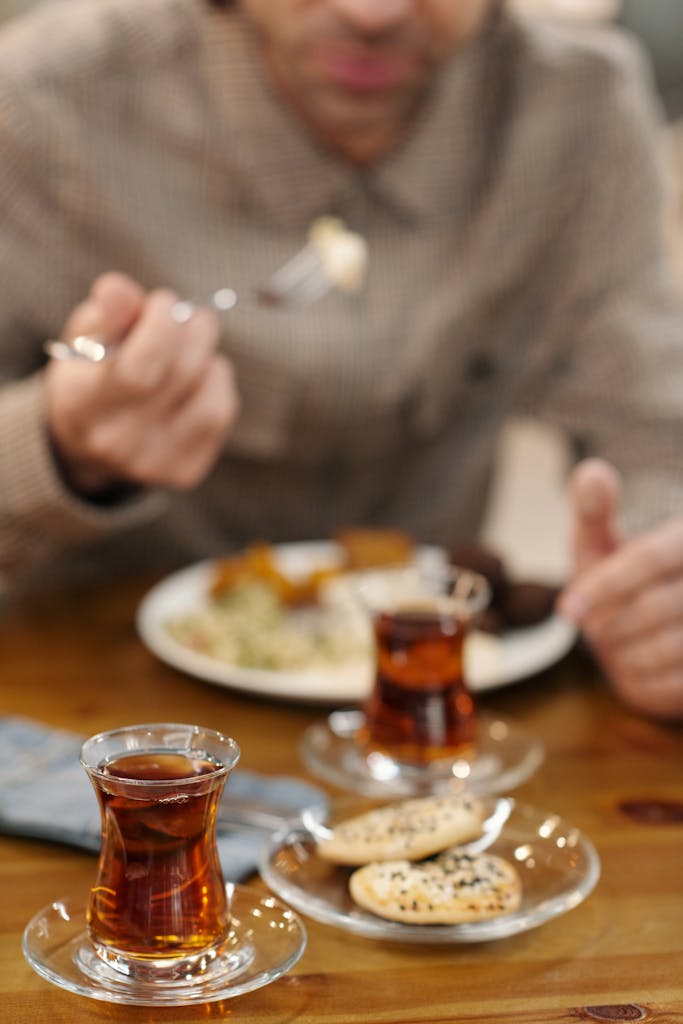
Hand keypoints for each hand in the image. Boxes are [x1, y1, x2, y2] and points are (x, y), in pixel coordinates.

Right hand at [46, 272, 239, 494]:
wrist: (89, 446)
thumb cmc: (91, 377)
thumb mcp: (86, 340)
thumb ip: (106, 314)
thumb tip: (117, 288)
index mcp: (83, 405)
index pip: (139, 369)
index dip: (162, 327)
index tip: (163, 302)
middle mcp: (119, 441)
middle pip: (181, 376)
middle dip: (194, 331)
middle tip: (191, 316)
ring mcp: (154, 463)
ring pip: (210, 397)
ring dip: (210, 360)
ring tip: (193, 348)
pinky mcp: (184, 472)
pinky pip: (221, 416)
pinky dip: (217, 386)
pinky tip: (199, 378)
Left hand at [558, 458, 682, 719]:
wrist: (653, 632)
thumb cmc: (622, 583)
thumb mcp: (602, 544)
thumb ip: (593, 511)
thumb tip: (592, 473)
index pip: (649, 559)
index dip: (604, 585)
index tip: (567, 611)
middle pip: (653, 607)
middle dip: (609, 624)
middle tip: (593, 629)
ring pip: (666, 648)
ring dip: (624, 655)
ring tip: (615, 645)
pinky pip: (675, 685)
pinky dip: (643, 682)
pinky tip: (635, 665)